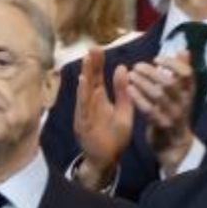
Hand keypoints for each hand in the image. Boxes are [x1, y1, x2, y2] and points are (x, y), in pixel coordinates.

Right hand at [74, 48, 135, 190]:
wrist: (106, 160)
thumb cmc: (114, 136)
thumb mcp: (124, 111)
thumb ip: (123, 92)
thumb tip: (122, 68)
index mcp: (99, 100)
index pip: (98, 78)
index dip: (98, 63)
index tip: (99, 48)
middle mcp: (90, 105)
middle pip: (90, 81)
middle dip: (91, 65)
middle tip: (92, 48)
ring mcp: (85, 114)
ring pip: (85, 93)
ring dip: (86, 77)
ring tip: (87, 62)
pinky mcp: (84, 125)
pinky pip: (83, 108)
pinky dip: (82, 96)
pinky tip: (83, 83)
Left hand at [131, 54, 196, 173]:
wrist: (174, 143)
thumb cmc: (174, 111)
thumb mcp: (182, 92)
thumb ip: (181, 72)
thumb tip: (183, 50)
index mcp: (189, 91)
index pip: (187, 73)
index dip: (172, 63)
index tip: (156, 58)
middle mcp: (184, 102)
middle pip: (170, 83)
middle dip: (151, 72)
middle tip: (137, 66)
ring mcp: (174, 115)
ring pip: (158, 95)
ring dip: (142, 83)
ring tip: (130, 76)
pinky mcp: (162, 125)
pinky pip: (149, 110)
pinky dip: (138, 98)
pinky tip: (128, 90)